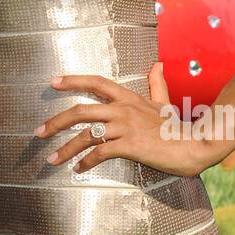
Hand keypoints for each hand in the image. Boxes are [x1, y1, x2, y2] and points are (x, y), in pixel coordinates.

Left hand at [34, 63, 217, 176]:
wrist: (195, 144)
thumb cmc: (178, 127)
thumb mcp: (164, 103)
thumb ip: (156, 85)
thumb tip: (157, 65)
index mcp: (128, 97)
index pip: (96, 82)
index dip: (73, 80)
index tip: (52, 82)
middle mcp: (123, 109)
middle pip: (81, 110)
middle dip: (56, 122)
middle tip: (39, 132)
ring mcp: (126, 127)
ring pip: (87, 134)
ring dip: (66, 148)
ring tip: (51, 159)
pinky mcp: (130, 145)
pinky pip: (100, 152)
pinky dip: (86, 162)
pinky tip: (78, 169)